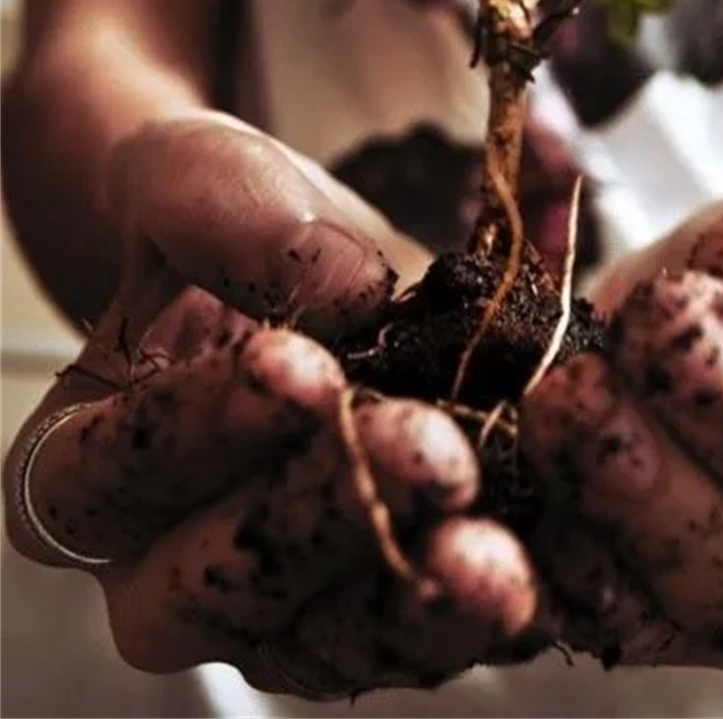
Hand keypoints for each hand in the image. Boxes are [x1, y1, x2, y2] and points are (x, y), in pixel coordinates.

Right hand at [3, 115, 538, 698]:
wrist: (302, 270)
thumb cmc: (220, 228)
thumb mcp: (199, 177)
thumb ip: (230, 209)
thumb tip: (342, 287)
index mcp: (87, 466)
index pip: (113, 473)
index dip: (202, 429)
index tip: (302, 365)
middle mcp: (167, 563)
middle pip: (223, 583)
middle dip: (329, 518)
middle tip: (429, 452)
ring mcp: (278, 601)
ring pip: (333, 637)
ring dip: (418, 599)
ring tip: (495, 548)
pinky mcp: (378, 604)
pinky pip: (427, 629)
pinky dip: (484, 605)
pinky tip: (544, 559)